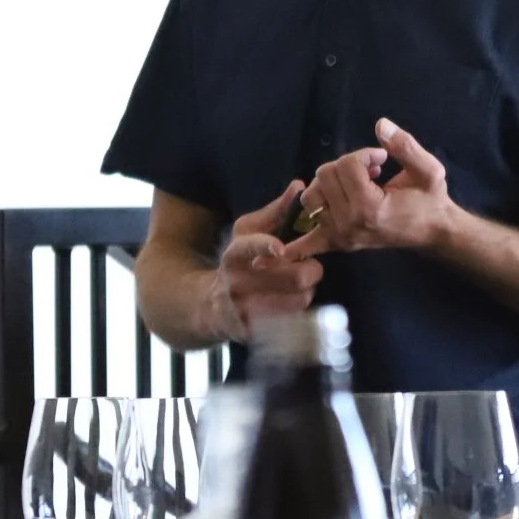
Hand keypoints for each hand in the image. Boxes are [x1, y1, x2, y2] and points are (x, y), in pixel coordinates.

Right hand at [215, 181, 324, 338]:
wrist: (208, 305)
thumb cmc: (238, 261)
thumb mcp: (247, 233)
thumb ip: (274, 211)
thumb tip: (299, 185)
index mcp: (234, 253)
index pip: (247, 247)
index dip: (264, 246)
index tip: (280, 247)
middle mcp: (236, 282)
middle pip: (291, 276)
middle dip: (310, 269)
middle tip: (310, 266)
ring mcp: (243, 310)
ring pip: (297, 300)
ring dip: (308, 291)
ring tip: (302, 285)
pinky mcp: (253, 332)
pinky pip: (293, 321)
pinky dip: (300, 310)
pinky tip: (292, 303)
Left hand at [282, 118, 454, 260]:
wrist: (432, 231)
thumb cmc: (429, 199)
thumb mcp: (428, 169)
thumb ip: (405, 146)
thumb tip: (380, 124)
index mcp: (370, 207)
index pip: (347, 164)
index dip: (364, 154)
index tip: (381, 159)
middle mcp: (350, 223)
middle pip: (325, 175)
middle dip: (346, 165)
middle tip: (370, 171)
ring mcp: (340, 235)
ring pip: (311, 195)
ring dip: (328, 185)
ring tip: (354, 187)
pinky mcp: (337, 242)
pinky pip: (307, 242)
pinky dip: (295, 245)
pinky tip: (279, 248)